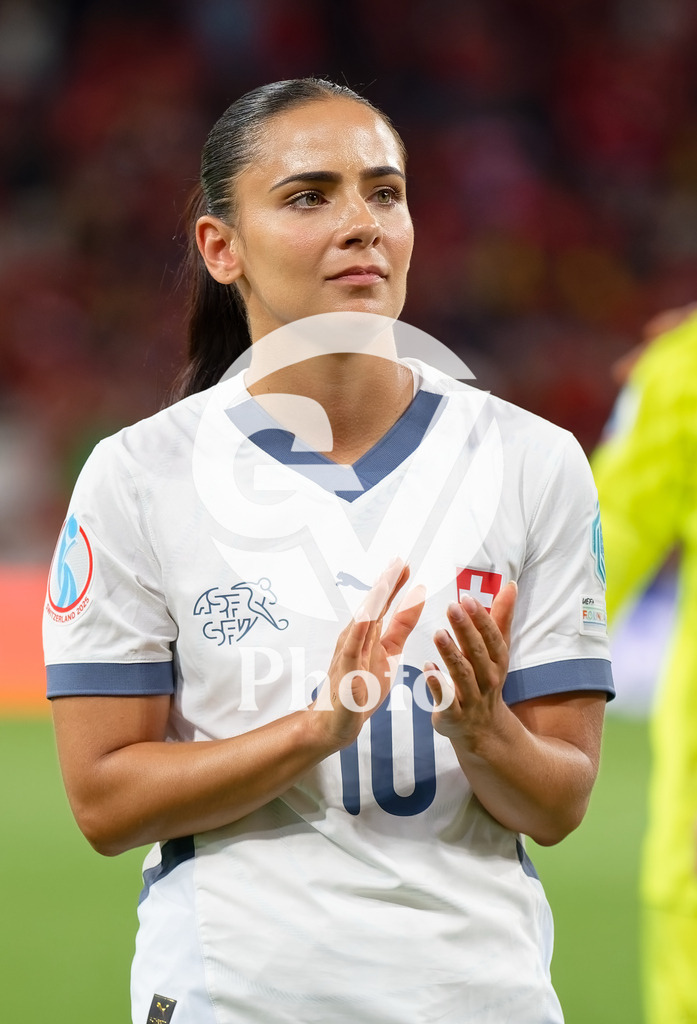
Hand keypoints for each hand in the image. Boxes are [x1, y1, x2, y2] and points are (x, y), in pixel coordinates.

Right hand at [310, 558, 425, 750]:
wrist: (339, 721)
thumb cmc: (363, 683)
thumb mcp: (390, 651)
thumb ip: (402, 624)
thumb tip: (418, 594)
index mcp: (368, 632)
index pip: (382, 604)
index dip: (393, 584)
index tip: (405, 564)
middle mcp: (355, 638)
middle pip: (371, 607)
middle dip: (384, 586)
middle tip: (397, 563)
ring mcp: (349, 654)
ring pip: (361, 624)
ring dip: (372, 603)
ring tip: (384, 584)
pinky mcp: (346, 674)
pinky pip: (352, 651)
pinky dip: (358, 634)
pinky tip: (366, 619)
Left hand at [425, 582, 516, 750]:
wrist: (482, 729)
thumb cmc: (486, 679)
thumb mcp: (497, 650)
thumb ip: (500, 617)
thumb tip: (510, 585)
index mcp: (497, 661)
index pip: (491, 637)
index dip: (481, 618)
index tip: (467, 598)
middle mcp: (487, 679)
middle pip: (477, 652)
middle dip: (466, 630)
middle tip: (452, 607)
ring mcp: (471, 698)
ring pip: (462, 674)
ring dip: (451, 654)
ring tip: (438, 633)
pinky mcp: (453, 715)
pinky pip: (446, 700)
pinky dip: (438, 685)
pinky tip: (427, 666)